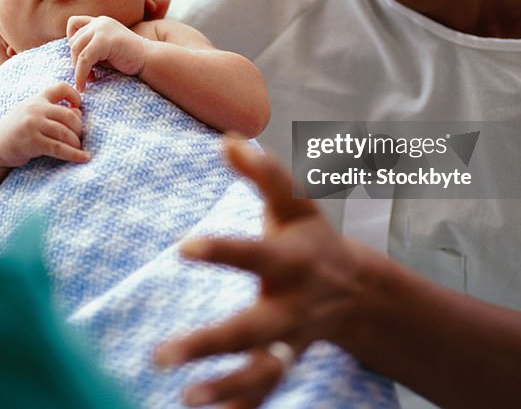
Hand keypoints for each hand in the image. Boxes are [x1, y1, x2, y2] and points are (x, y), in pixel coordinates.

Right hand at [0, 82, 89, 166]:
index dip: (74, 94)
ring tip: (80, 150)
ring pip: (65, 133)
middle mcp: (35, 109)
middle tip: (80, 138)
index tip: (78, 106)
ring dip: (77, 143)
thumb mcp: (32, 114)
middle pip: (69, 115)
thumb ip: (53, 112)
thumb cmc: (17, 131)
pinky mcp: (32, 142)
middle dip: (79, 128)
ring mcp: (33, 124)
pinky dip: (74, 154)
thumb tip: (79, 113)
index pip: (60, 87)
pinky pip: (59, 148)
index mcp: (37, 99)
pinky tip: (84, 158)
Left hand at [67, 15, 147, 91]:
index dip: (72, 40)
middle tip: (87, 75)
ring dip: (78, 68)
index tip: (82, 58)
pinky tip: (84, 84)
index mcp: (100, 22)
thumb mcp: (105, 50)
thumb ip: (90, 48)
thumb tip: (71, 58)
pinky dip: (81, 74)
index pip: (73, 23)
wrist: (150, 60)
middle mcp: (100, 22)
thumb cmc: (128, 59)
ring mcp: (103, 28)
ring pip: (76, 49)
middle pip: (73, 40)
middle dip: (76, 60)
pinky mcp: (105, 40)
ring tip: (88, 80)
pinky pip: (84, 58)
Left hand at [154, 138, 370, 407]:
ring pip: (260, 371)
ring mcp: (289, 341)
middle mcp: (291, 307)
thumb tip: (227, 138)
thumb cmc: (311, 236)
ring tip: (187, 396)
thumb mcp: (294, 200)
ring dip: (226, 386)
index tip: (183, 246)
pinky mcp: (284, 361)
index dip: (223, 250)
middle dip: (211, 343)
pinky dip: (240, 406)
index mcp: (290, 261)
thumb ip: (262, 172)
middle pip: (252, 329)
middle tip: (162, 354)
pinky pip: (263, 391)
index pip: (254, 254)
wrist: (357, 290)